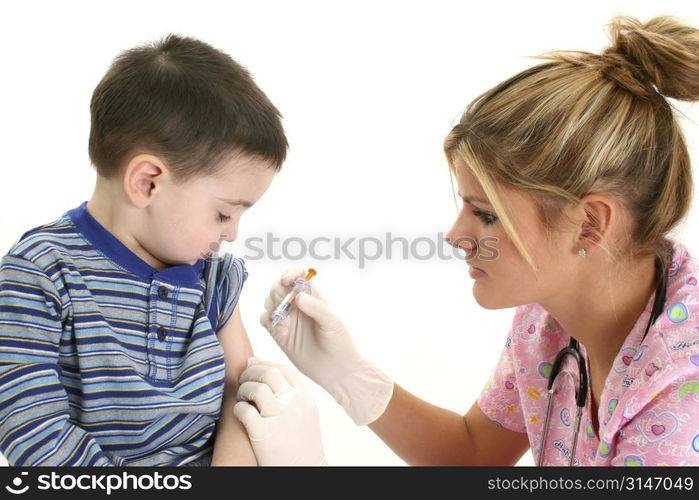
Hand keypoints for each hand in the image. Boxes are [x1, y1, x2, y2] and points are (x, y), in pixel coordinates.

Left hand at [233, 358, 325, 465]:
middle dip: (250, 373)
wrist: (303, 473)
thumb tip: (258, 363)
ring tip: (243, 399)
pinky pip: (243, 410)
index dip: (264, 364)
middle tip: (243, 381)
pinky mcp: (264, 433)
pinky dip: (237, 410)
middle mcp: (295, 405)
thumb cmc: (299, 445)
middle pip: (268, 373)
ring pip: (254, 388)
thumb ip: (287, 392)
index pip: (283, 369)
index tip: (253, 368)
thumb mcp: (304, 415)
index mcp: (306, 399)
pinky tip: (241, 416)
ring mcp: (280, 418)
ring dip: (243, 391)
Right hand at [260, 269, 392, 424]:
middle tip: (285, 303)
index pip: (297, 277)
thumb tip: (298, 296)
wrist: (336, 370)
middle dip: (278, 290)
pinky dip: (266, 318)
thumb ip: (317, 307)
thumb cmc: (340, 343)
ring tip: (284, 318)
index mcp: (313, 297)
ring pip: (269, 301)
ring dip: (272, 304)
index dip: (289, 273)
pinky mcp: (279, 334)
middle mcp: (298, 305)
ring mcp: (288, 319)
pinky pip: (264, 319)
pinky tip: (277, 326)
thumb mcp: (333, 322)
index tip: (287, 279)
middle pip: (278, 286)